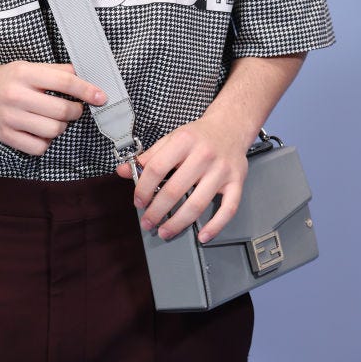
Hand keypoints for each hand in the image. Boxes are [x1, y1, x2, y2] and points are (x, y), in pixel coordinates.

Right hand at [0, 60, 106, 156]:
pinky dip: (46, 142)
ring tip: (56, 119)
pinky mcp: (6, 136)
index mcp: (24, 73)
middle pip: (61, 110)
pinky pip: (38, 147)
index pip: (64, 81)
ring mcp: (9, 118)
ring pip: (52, 130)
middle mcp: (16, 95)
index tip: (100, 96)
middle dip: (75, 111)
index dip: (86, 90)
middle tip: (74, 109)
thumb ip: (55, 70)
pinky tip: (42, 131)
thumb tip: (83, 75)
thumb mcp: (28, 66)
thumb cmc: (7, 79)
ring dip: (62, 127)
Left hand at [115, 117, 247, 241]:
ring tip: (165, 231)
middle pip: (175, 190)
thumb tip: (123, 171)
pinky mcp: (237, 182)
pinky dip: (215, 226)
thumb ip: (148, 156)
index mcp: (184, 141)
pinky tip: (202, 235)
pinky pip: (228, 209)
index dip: (143, 188)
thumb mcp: (171, 138)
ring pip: (198, 204)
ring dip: (178, 223)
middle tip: (148, 222)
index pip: (157, 168)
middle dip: (157, 211)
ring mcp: (222, 170)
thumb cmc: (199, 135)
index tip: (138, 201)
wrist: (230, 126)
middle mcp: (204, 155)